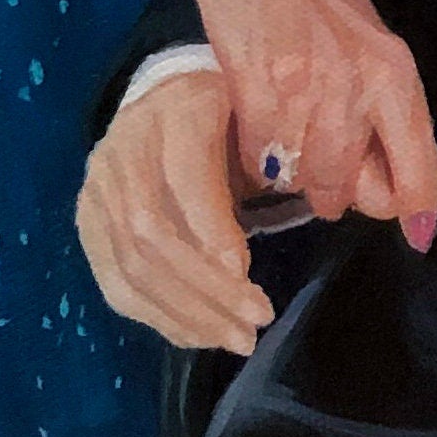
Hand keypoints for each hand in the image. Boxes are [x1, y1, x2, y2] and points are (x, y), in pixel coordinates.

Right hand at [76, 66, 276, 353]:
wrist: (165, 98)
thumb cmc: (231, 111)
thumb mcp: (260, 114)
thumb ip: (287, 157)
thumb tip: (348, 203)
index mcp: (176, 109)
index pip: (183, 174)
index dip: (210, 227)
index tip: (246, 271)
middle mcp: (124, 148)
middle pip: (152, 231)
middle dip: (206, 287)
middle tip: (255, 322)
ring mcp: (98, 190)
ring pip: (132, 266)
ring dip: (187, 313)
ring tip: (237, 339)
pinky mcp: (88, 225)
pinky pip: (118, 284)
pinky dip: (161, 317)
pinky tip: (201, 334)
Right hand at [192, 0, 436, 240]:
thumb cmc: (323, 0)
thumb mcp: (375, 49)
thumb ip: (387, 114)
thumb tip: (394, 188)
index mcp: (395, 78)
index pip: (419, 167)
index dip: (417, 210)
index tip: (417, 234)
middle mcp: (358, 94)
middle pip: (349, 192)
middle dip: (335, 192)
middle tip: (321, 162)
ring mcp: (307, 99)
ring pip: (303, 183)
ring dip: (294, 175)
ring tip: (286, 135)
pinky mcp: (259, 100)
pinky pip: (262, 164)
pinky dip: (258, 158)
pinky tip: (258, 124)